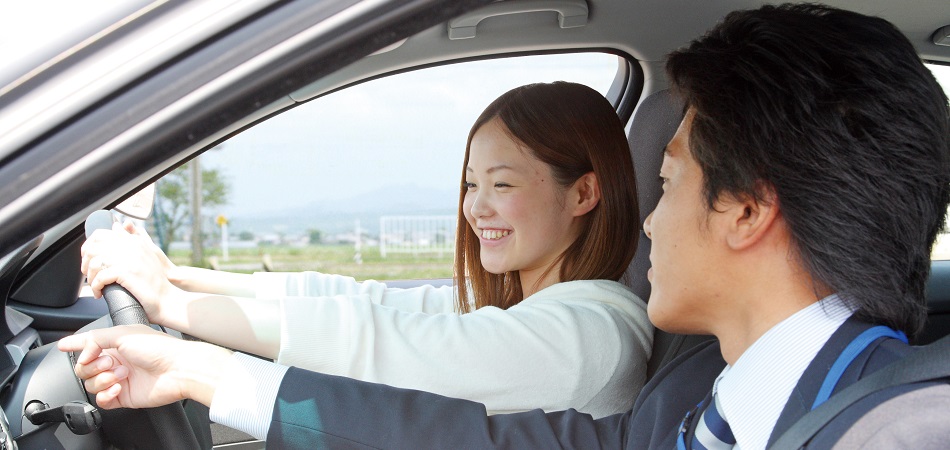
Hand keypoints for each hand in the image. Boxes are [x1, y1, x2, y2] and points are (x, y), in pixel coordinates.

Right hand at [58, 325, 231, 408]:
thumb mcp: (123, 333)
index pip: (89, 344)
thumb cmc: (158, 348)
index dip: (74, 345)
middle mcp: (116, 361)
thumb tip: (81, 351)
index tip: (62, 346)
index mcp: (116, 343)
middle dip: (91, 366)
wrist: (178, 369)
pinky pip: (101, 400)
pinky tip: (117, 388)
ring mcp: (119, 379)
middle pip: (84, 368)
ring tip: (120, 374)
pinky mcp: (123, 396)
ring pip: (91, 384)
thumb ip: (97, 338)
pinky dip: (104, 395)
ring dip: (101, 379)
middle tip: (109, 362)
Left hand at [81, 221, 178, 322]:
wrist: (167, 300)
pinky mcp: (127, 273)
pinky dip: (96, 287)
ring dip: (90, 277)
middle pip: (94, 247)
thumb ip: (134, 239)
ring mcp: (130, 259)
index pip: (101, 234)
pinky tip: (100, 293)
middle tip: (89, 274)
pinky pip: (100, 277)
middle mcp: (132, 247)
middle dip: (86, 262)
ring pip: (95, 262)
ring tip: (95, 286)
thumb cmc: (156, 282)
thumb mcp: (147, 255)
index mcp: (135, 241)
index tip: (89, 260)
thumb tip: (117, 225)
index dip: (89, 247)